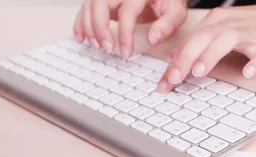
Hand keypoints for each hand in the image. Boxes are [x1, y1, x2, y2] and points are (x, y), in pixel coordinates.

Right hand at [73, 0, 188, 59]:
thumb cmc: (166, 0)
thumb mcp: (175, 10)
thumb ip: (167, 24)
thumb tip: (153, 39)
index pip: (127, 12)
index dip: (125, 35)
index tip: (126, 54)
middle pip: (100, 3)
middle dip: (100, 28)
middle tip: (106, 49)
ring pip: (89, 4)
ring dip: (88, 27)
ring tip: (96, 46)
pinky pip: (85, 7)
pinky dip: (80, 22)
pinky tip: (81, 37)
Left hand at [157, 0, 255, 91]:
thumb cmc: (254, 28)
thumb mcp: (221, 33)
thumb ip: (198, 45)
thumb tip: (174, 59)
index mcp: (216, 22)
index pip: (190, 42)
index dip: (174, 63)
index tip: (163, 84)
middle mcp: (231, 25)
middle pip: (203, 38)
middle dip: (186, 58)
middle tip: (173, 79)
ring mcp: (253, 33)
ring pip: (229, 39)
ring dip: (212, 54)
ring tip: (199, 71)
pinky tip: (249, 71)